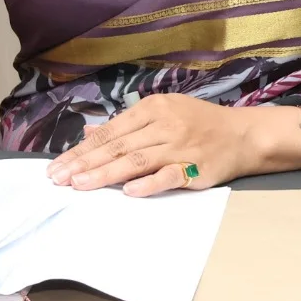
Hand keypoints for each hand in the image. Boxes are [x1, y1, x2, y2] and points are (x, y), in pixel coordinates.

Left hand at [45, 95, 300, 197]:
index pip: (110, 131)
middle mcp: (163, 124)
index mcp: (152, 108)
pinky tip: (129, 192)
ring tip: (81, 185)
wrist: (243, 134)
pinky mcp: (195, 167)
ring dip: (106, 174)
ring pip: (136, 160)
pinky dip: (149, 184)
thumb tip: (90, 132)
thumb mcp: (162, 113)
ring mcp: (179, 146)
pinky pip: (168, 176)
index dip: (82, 150)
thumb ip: (127, 125)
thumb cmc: (199, 123)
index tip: (58, 166)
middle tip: (59, 179)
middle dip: (85, 163)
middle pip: (118, 146)